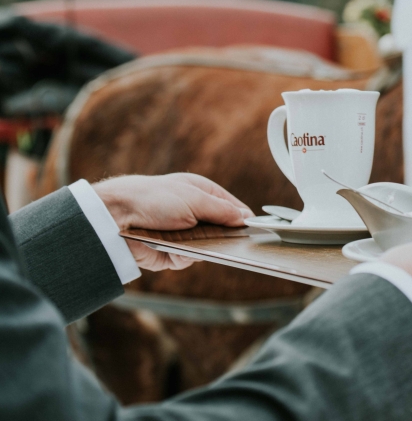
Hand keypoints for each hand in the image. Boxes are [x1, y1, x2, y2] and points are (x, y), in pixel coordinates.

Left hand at [94, 173, 253, 271]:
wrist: (115, 217)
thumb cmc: (153, 198)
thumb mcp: (194, 198)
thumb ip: (223, 209)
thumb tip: (245, 217)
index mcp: (202, 193)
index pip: (232, 207)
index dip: (242, 218)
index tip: (254, 229)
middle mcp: (195, 213)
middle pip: (223, 231)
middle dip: (224, 237)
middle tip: (228, 241)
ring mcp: (184, 234)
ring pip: (208, 248)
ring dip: (201, 246)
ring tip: (188, 240)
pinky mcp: (172, 252)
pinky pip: (188, 260)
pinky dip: (183, 256)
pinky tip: (172, 248)